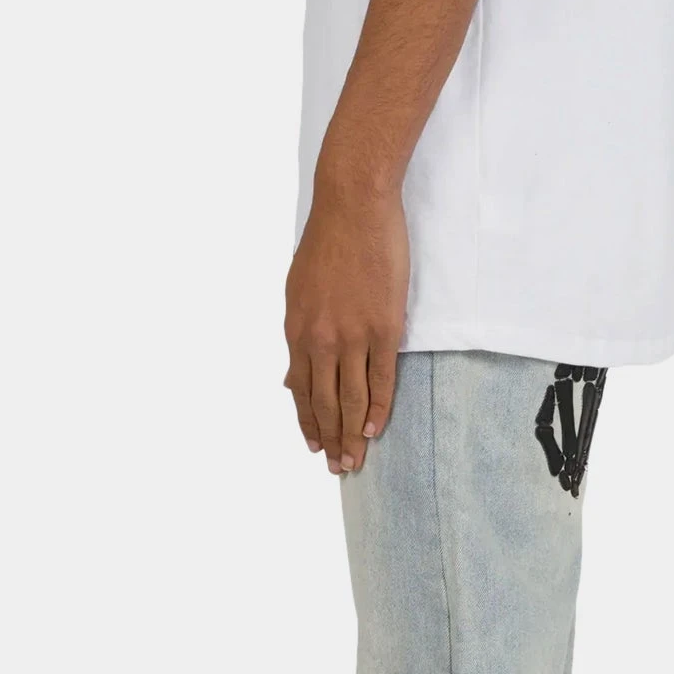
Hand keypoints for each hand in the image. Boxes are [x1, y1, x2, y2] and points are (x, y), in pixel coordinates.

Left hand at [283, 183, 408, 474]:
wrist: (353, 204)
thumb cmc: (327, 242)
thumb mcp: (297, 291)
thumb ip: (298, 337)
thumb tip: (289, 377)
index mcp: (297, 331)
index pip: (301, 391)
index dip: (308, 423)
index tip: (315, 447)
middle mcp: (321, 340)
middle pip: (325, 403)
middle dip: (330, 440)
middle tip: (337, 469)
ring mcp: (353, 336)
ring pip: (351, 399)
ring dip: (353, 435)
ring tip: (355, 461)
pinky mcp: (384, 328)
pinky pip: (380, 380)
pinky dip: (377, 409)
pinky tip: (375, 430)